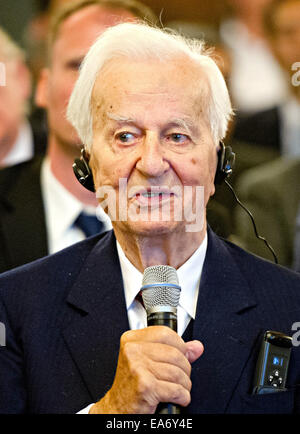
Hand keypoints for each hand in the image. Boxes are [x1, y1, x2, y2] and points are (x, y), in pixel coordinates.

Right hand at [89, 326, 203, 413]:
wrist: (116, 408)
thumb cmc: (132, 385)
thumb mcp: (148, 362)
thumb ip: (173, 351)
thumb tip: (196, 347)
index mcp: (132, 340)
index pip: (165, 333)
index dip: (179, 345)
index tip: (181, 355)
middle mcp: (132, 351)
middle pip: (175, 353)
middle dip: (185, 369)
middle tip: (181, 378)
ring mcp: (137, 367)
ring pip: (177, 372)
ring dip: (185, 385)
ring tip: (179, 389)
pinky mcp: (145, 386)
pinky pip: (176, 389)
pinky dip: (182, 397)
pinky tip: (178, 398)